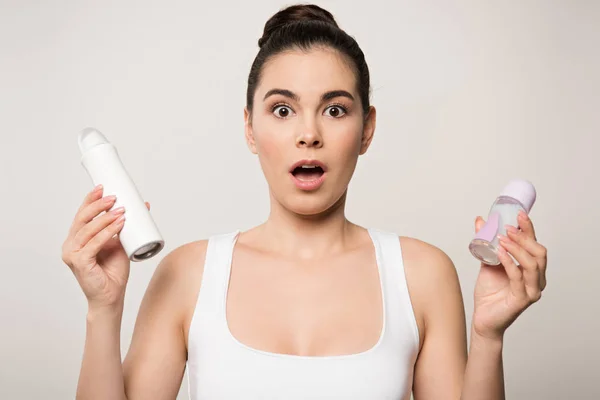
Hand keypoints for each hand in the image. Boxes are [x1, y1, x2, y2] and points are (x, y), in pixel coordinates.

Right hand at [61, 185, 150, 308]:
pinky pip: (93, 243)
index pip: (82, 214)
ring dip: (105, 218)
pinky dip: (107, 232)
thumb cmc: (113, 270)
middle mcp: (71, 244)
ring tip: (121, 210)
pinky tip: (118, 224)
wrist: (112, 295)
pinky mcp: (79, 262)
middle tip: (114, 197)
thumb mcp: (121, 242)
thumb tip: (143, 205)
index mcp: (77, 238)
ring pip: (88, 229)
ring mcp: (72, 253)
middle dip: (98, 205)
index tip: (103, 187)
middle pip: (82, 218)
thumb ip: (125, 225)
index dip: (90, 200)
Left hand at [471, 211, 547, 341]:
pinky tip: (499, 253)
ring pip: (533, 264)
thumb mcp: (487, 262)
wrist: (482, 318)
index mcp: (531, 269)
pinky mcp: (522, 300)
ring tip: (502, 238)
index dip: (529, 228)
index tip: (519, 214)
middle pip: (539, 253)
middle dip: (524, 237)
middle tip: (508, 227)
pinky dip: (509, 262)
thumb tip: (481, 220)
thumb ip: (487, 243)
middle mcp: (537, 279)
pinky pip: (518, 278)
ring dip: (517, 248)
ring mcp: (532, 290)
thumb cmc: (489, 292)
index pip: (535, 244)